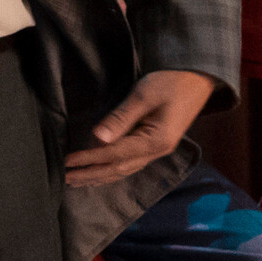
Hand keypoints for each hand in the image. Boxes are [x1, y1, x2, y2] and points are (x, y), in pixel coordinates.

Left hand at [63, 69, 215, 188]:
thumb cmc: (170, 82)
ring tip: (77, 181)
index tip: (67, 161)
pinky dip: (113, 171)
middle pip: (118, 168)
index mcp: (156, 141)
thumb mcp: (143, 96)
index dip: (89, 158)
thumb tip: (97, 137)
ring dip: (100, 176)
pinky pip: (131, 163)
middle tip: (65, 178)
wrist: (196, 78)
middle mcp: (158, 151)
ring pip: (125, 169)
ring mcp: (158, 150)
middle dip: (91, 174)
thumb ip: (121, 118)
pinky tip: (101, 174)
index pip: (114, 154)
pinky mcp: (156, 144)